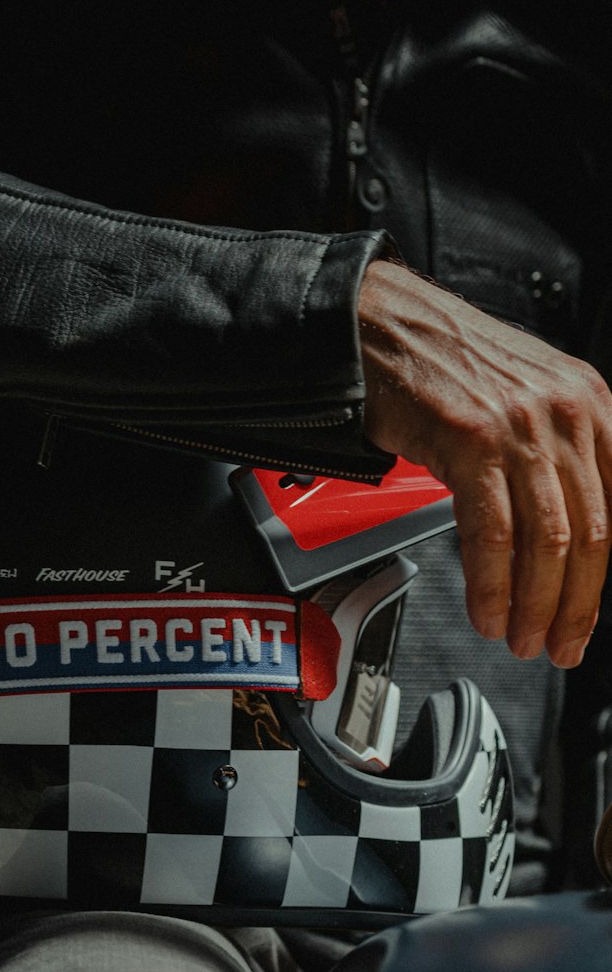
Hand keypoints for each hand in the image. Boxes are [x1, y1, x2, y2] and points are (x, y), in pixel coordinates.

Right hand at [359, 259, 611, 667]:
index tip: (585, 616)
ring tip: (522, 639)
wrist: (380, 325)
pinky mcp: (472, 439)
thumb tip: (559, 536)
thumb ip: (553, 457)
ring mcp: (520, 426)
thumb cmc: (442, 364)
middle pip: (592, 535)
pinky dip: (491, 585)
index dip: (601, 577)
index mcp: (591, 405)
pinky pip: (492, 532)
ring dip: (536, 606)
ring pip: (548, 541)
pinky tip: (486, 611)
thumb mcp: (525, 400)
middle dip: (576, 605)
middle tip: (561, 645)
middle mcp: (566, 412)